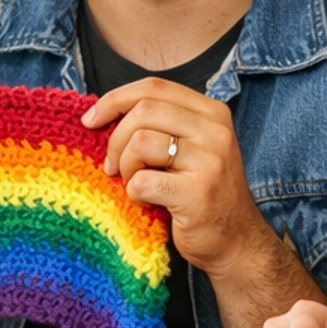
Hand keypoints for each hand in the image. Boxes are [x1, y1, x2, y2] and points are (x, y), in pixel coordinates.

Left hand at [85, 79, 268, 278]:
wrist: (235, 240)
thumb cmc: (202, 192)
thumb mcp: (192, 147)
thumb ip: (162, 124)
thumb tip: (105, 111)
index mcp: (212, 113)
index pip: (154, 87)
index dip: (115, 99)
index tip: (90, 120)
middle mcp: (215, 131)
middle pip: (144, 111)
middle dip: (116, 138)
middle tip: (112, 165)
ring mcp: (209, 162)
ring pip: (140, 142)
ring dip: (125, 166)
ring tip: (134, 182)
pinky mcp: (197, 194)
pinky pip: (143, 181)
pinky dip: (134, 192)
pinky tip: (146, 200)